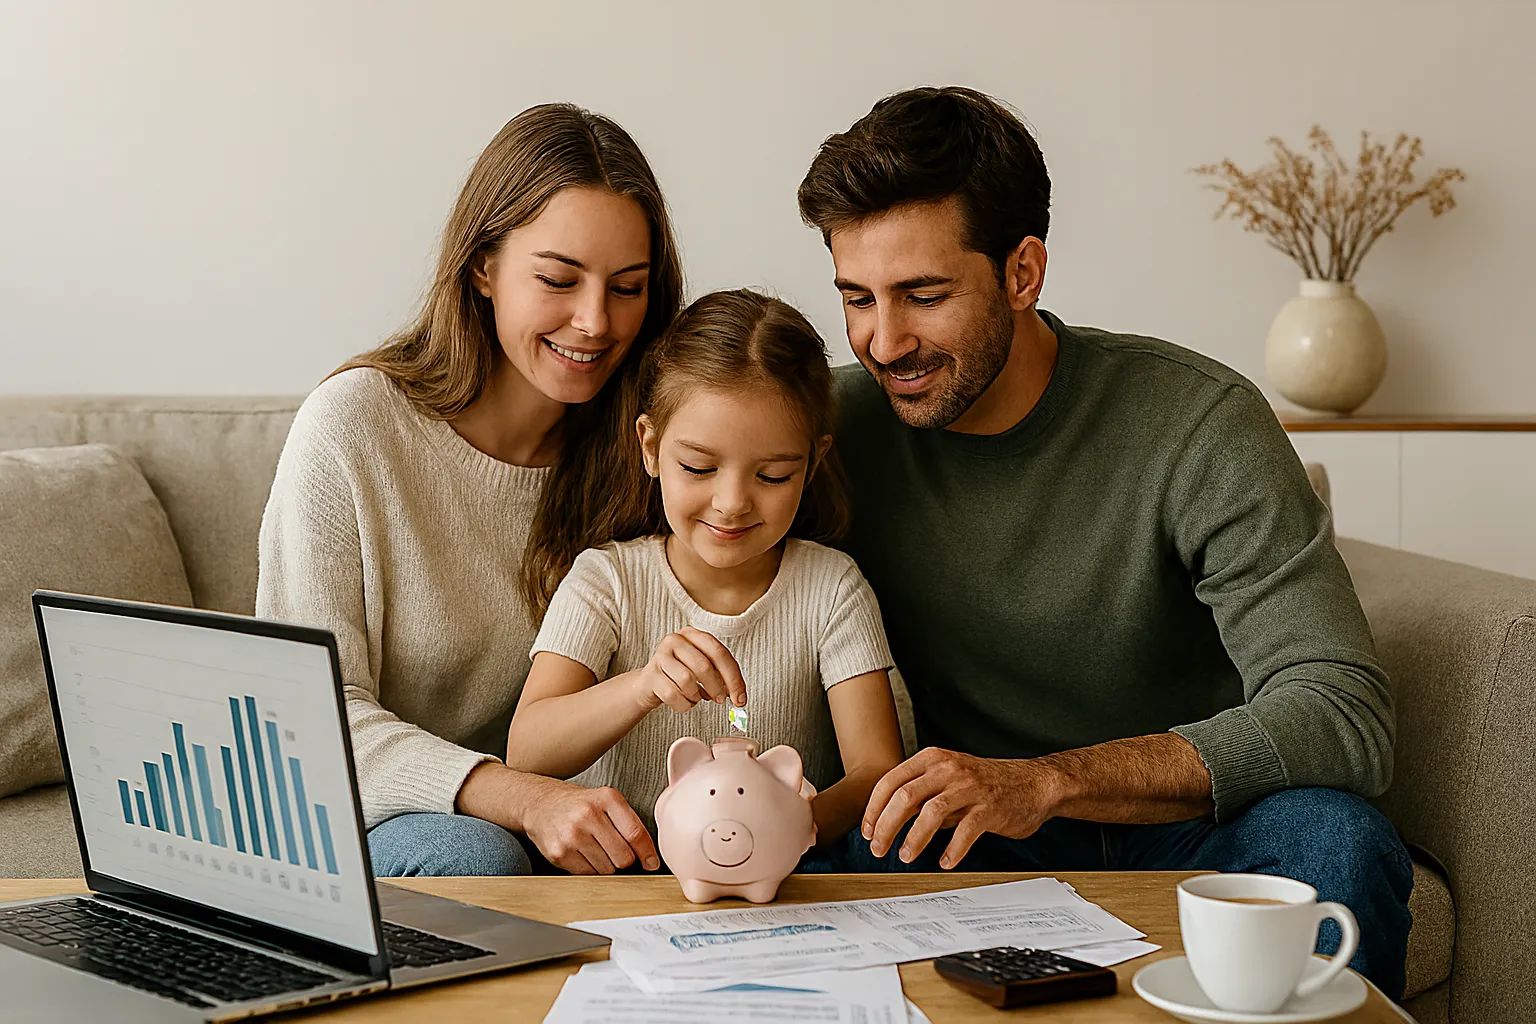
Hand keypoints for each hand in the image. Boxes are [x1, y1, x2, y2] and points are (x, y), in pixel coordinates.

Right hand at [520, 778, 659, 874]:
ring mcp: (571, 835)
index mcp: (606, 798)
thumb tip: (650, 860)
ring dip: (606, 864)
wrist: (540, 804)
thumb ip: (630, 823)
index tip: (651, 864)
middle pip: (623, 857)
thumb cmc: (579, 805)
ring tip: (594, 847)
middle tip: (614, 849)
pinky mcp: (559, 852)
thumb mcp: (606, 801)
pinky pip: (588, 874)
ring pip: (607, 869)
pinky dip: (590, 869)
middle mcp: (588, 814)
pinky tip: (582, 853)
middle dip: (624, 859)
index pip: (635, 834)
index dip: (647, 853)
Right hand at [635, 627, 745, 712]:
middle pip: (704, 666)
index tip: (740, 698)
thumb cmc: (681, 675)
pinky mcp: (651, 675)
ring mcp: (660, 656)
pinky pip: (672, 695)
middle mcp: (675, 640)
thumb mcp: (703, 670)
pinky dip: (683, 704)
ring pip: (687, 681)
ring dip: (696, 696)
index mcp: (693, 634)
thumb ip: (723, 676)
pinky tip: (684, 701)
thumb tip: (738, 696)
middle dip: (716, 688)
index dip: (733, 678)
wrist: (650, 683)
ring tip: (695, 696)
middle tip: (719, 700)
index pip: (719, 653)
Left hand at [862, 748, 1066, 869]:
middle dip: (886, 826)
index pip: (890, 781)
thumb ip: (921, 794)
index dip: (873, 809)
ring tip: (905, 856)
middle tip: (877, 848)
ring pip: (931, 812)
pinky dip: (952, 850)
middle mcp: (948, 769)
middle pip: (904, 796)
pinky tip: (945, 862)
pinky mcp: (990, 808)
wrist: (1034, 784)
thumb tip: (888, 819)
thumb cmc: (987, 784)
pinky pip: (966, 831)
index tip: (867, 831)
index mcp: (933, 759)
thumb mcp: (949, 780)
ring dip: (914, 838)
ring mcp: (970, 787)